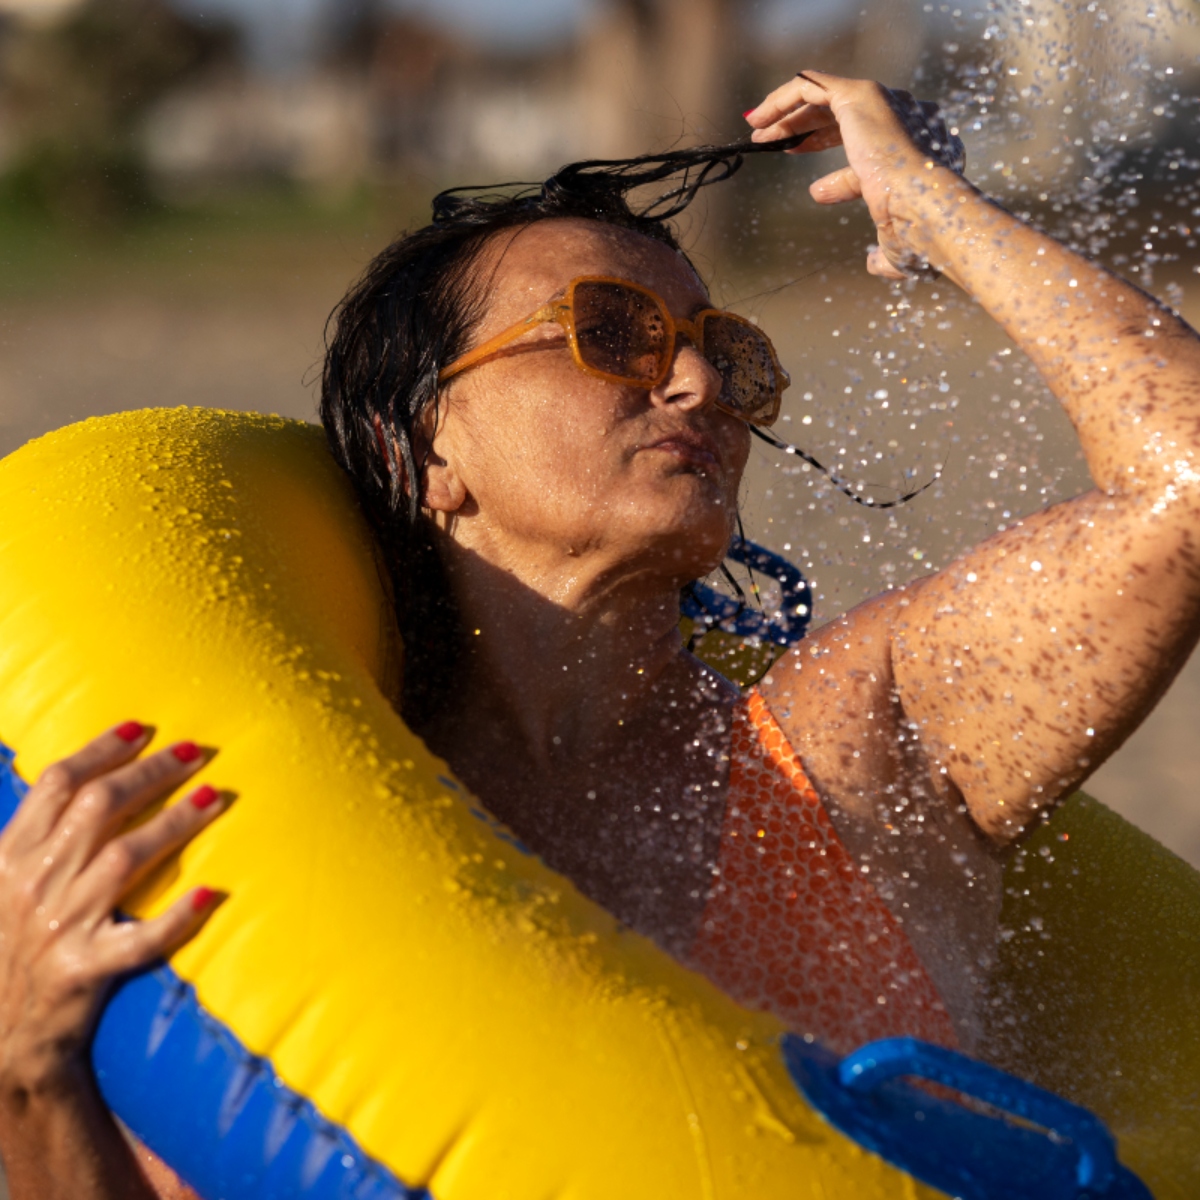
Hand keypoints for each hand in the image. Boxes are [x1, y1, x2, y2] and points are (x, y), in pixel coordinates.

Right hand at [0, 723, 225, 1101]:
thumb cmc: (9, 948)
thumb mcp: (1, 884)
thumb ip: (34, 837)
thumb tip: (78, 784)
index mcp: (8, 857)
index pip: (57, 784)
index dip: (100, 749)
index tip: (141, 727)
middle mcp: (34, 883)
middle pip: (99, 807)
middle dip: (150, 772)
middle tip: (195, 751)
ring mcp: (60, 926)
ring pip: (126, 857)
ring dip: (175, 821)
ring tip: (214, 796)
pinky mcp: (85, 969)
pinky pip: (141, 937)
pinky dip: (178, 915)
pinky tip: (212, 892)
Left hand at [744, 70, 968, 279]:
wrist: (924, 207)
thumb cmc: (916, 232)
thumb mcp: (897, 244)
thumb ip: (885, 251)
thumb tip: (874, 263)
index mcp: (915, 142)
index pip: (863, 137)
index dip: (825, 145)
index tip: (799, 163)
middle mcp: (902, 113)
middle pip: (841, 112)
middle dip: (802, 126)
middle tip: (770, 144)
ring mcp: (882, 101)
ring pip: (823, 94)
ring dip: (786, 112)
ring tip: (755, 130)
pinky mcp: (859, 94)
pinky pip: (811, 85)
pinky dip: (782, 99)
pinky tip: (758, 119)